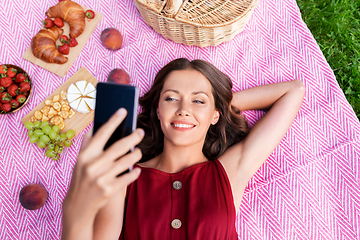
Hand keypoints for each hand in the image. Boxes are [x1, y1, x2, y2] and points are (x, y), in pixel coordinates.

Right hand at [62, 108, 143, 238]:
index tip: (123, 110)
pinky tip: (137, 168)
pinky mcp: (109, 190)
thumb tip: (93, 128)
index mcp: (85, 155)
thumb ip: (86, 145)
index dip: (113, 121)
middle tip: (141, 132)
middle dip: (132, 137)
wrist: (78, 206)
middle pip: (118, 147)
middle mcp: (92, 166)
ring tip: (139, 151)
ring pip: (126, 161)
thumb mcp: (79, 162)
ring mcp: (101, 179)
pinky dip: (134, 172)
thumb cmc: (80, 179)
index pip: (101, 133)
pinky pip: (127, 177)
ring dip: (136, 155)